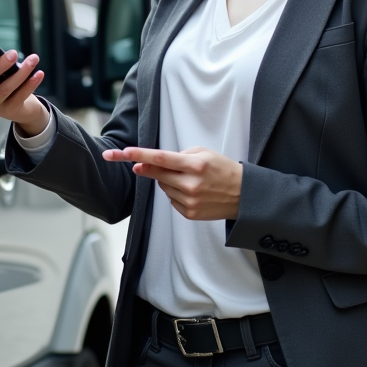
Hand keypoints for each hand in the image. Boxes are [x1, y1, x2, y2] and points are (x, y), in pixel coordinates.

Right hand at [0, 49, 49, 135]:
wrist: (21, 106)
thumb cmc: (7, 81)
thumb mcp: (0, 70)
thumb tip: (9, 54)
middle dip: (0, 65)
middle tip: (14, 54)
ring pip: (5, 87)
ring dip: (21, 72)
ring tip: (33, 60)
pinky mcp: (7, 111)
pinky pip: (19, 96)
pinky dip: (30, 84)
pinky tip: (38, 74)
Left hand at [103, 146, 242, 219]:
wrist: (243, 196)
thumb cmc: (224, 170)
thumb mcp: (205, 153)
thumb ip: (180, 155)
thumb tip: (153, 162)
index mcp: (196, 165)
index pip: (161, 158)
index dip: (140, 155)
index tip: (123, 152)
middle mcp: (191, 184)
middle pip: (157, 174)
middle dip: (145, 168)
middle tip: (138, 164)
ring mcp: (190, 201)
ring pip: (163, 187)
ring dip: (166, 181)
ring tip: (186, 179)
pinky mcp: (189, 213)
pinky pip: (171, 200)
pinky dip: (175, 193)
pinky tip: (190, 191)